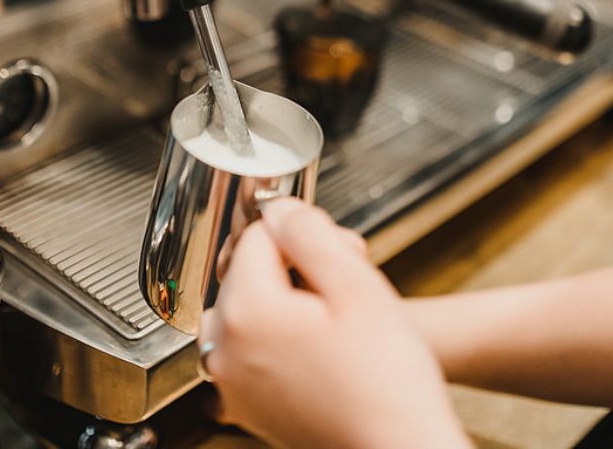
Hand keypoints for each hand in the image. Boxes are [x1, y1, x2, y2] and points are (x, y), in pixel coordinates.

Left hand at [200, 199, 470, 448]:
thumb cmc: (386, 382)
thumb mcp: (357, 285)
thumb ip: (311, 234)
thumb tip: (281, 209)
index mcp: (246, 312)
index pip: (259, 236)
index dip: (303, 231)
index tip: (337, 246)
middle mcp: (226, 349)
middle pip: (250, 272)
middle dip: (296, 264)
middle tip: (348, 276)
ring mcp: (233, 382)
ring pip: (251, 309)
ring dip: (289, 297)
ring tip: (341, 311)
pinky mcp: (248, 404)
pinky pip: (253, 348)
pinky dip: (283, 335)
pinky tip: (327, 343)